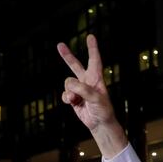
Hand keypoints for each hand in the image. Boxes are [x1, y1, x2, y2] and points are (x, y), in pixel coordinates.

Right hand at [57, 35, 127, 156]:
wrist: (100, 124)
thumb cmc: (103, 110)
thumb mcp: (96, 98)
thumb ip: (82, 89)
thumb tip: (68, 84)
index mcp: (96, 78)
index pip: (94, 60)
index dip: (92, 48)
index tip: (90, 37)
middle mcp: (87, 82)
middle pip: (75, 65)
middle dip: (67, 56)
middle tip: (59, 45)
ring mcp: (79, 90)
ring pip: (67, 83)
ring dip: (69, 91)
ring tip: (75, 100)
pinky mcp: (73, 98)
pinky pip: (65, 94)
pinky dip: (66, 98)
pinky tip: (72, 103)